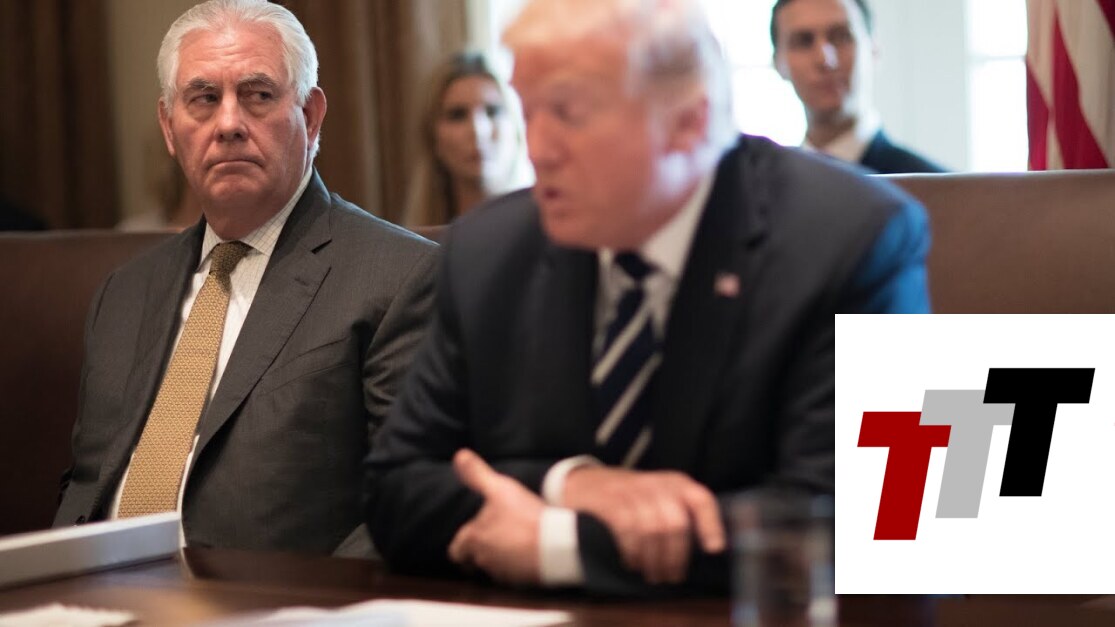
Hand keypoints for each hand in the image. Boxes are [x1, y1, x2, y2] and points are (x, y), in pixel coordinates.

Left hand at [448, 449, 543, 584]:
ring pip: (494, 567)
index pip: (456, 550)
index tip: (469, 539)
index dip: (461, 544)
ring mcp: (504, 572)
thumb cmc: (524, 516)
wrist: (556, 543)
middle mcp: (484, 559)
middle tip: (494, 539)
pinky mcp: (523, 580)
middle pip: (475, 559)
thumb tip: (459, 455)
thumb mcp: (500, 488)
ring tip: (514, 543)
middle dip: (481, 550)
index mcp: (474, 538)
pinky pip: (515, 575)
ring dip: (501, 557)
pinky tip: (529, 553)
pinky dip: (519, 566)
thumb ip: (477, 474)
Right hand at [562, 466, 724, 584]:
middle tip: (671, 576)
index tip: (714, 550)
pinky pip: (628, 529)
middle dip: (675, 555)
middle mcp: (656, 484)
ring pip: (652, 529)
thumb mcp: (658, 496)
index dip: (711, 525)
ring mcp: (631, 491)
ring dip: (653, 558)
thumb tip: (706, 548)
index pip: (701, 500)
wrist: (585, 482)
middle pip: (676, 523)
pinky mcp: (610, 501)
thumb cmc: (629, 496)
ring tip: (653, 574)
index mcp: (675, 483)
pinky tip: (633, 563)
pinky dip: (632, 551)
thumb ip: (680, 513)